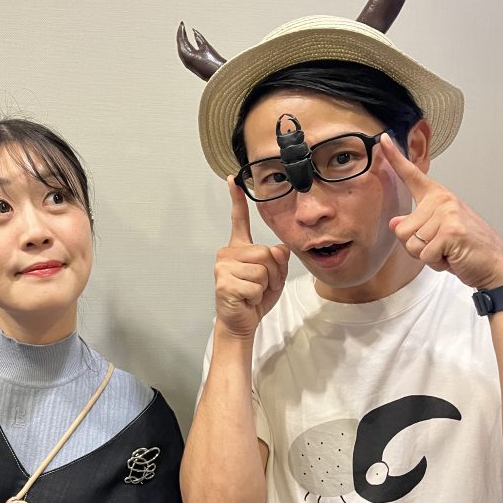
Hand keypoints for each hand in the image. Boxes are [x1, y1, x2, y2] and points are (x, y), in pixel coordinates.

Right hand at [214, 178, 289, 338]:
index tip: (232, 179)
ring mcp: (223, 267)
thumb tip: (278, 250)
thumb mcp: (275, 276)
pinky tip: (246, 300)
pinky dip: (257, 296)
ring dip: (265, 286)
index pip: (239, 220)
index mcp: (239, 248)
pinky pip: (255, 284)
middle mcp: (228, 253)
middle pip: (265, 253)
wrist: (241, 323)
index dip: (236, 199)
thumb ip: (279, 260)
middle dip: (271, 274)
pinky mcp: (224, 282)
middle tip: (260, 287)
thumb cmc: (255, 298)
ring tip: (253, 293)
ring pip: (262, 269)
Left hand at [381, 134, 502, 289]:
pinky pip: (424, 255)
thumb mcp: (437, 234)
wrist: (496, 264)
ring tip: (448, 251)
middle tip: (441, 247)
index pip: (412, 175)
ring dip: (427, 256)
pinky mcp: (450, 231)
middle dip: (417, 247)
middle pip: (401, 230)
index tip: (383, 139)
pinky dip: (436, 263)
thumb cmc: (468, 249)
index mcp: (438, 197)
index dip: (395, 158)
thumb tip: (394, 223)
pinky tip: (452, 257)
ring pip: (411, 244)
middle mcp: (442, 201)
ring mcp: (447, 214)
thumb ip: (416, 226)